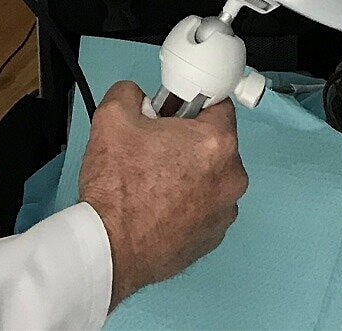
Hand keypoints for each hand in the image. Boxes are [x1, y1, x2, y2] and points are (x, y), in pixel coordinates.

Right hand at [79, 82, 246, 308]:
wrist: (110, 248)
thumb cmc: (117, 191)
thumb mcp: (112, 117)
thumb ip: (130, 93)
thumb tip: (136, 97)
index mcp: (217, 142)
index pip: (218, 105)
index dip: (189, 105)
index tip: (171, 116)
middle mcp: (231, 177)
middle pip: (214, 143)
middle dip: (186, 142)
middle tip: (153, 149)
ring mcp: (225, 211)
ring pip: (210, 177)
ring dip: (189, 174)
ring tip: (152, 181)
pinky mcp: (214, 236)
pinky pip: (205, 207)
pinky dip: (187, 203)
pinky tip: (158, 206)